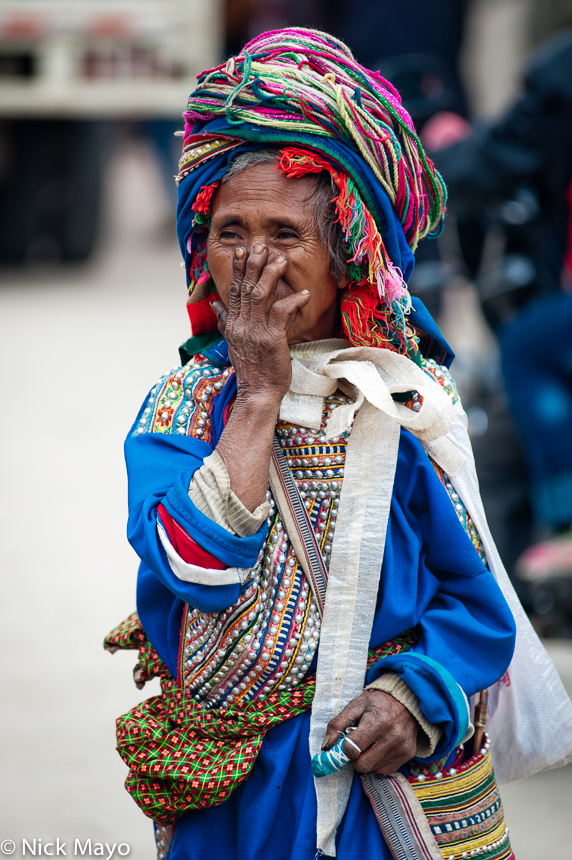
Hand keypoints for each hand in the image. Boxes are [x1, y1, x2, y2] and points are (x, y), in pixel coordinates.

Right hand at [211, 244, 310, 403]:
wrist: (257, 393)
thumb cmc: (251, 369)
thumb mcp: (233, 343)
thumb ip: (225, 322)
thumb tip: (215, 305)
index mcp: (233, 324)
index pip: (233, 291)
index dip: (238, 270)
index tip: (242, 250)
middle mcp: (241, 325)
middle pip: (244, 287)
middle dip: (253, 264)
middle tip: (261, 246)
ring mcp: (254, 331)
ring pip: (259, 294)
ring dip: (270, 274)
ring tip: (281, 260)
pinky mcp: (271, 339)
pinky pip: (281, 312)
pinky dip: (293, 300)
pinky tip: (304, 293)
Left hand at [323, 690, 417, 775]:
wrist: (405, 700)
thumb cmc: (377, 702)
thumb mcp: (355, 706)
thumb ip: (337, 725)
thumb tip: (326, 747)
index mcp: (377, 722)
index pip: (353, 748)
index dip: (345, 748)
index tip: (346, 742)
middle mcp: (392, 737)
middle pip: (363, 765)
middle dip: (355, 758)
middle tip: (356, 745)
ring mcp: (402, 748)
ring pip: (373, 769)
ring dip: (367, 760)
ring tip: (370, 743)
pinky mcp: (408, 755)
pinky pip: (384, 771)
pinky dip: (377, 763)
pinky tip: (379, 749)